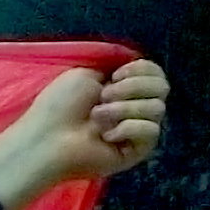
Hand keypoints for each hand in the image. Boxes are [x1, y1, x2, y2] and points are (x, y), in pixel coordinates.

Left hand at [20, 59, 168, 182]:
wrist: (47, 138)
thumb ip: (116, 64)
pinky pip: (151, 131)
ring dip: (123, 109)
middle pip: (162, 87)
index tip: (115, 75)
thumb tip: (137, 59)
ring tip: (96, 117)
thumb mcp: (87, 72)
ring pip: (157, 108)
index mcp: (123, 89)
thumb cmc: (59, 105)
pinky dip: (128, 128)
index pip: (156, 73)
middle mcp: (134, 108)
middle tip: (102, 97)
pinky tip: (106, 136)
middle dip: (132, 87)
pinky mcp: (137, 151)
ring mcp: (136, 130)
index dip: (142, 69)